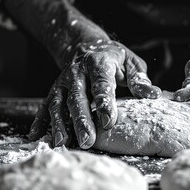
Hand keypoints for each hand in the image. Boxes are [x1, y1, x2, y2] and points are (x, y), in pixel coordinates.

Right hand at [28, 39, 160, 147]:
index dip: (104, 103)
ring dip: (59, 124)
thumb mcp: (131, 63)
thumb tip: (154, 95)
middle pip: (77, 97)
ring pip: (58, 103)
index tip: (109, 122)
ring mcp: (62, 82)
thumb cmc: (115, 59)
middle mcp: (77, 72)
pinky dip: (40, 121)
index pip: (101, 84)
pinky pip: (45, 106)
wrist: (87, 46)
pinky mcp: (54, 90)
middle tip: (88, 141)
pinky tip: (36, 137)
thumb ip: (139, 79)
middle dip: (81, 120)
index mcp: (99, 63)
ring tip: (62, 143)